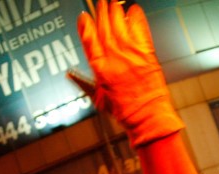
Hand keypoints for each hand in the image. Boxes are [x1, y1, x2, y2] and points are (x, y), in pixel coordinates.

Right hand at [75, 0, 182, 146]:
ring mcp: (131, 56)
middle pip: (105, 29)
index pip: (89, 41)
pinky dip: (136, 19)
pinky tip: (133, 10)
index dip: (85, 27)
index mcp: (100, 69)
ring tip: (113, 3)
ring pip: (120, 27)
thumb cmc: (125, 112)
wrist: (148, 117)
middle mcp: (114, 59)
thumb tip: (69, 76)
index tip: (83, 16)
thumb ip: (83, 83)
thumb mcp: (99, 99)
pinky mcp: (147, 55)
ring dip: (116, 12)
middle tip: (100, 2)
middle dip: (101, 13)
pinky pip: (140, 31)